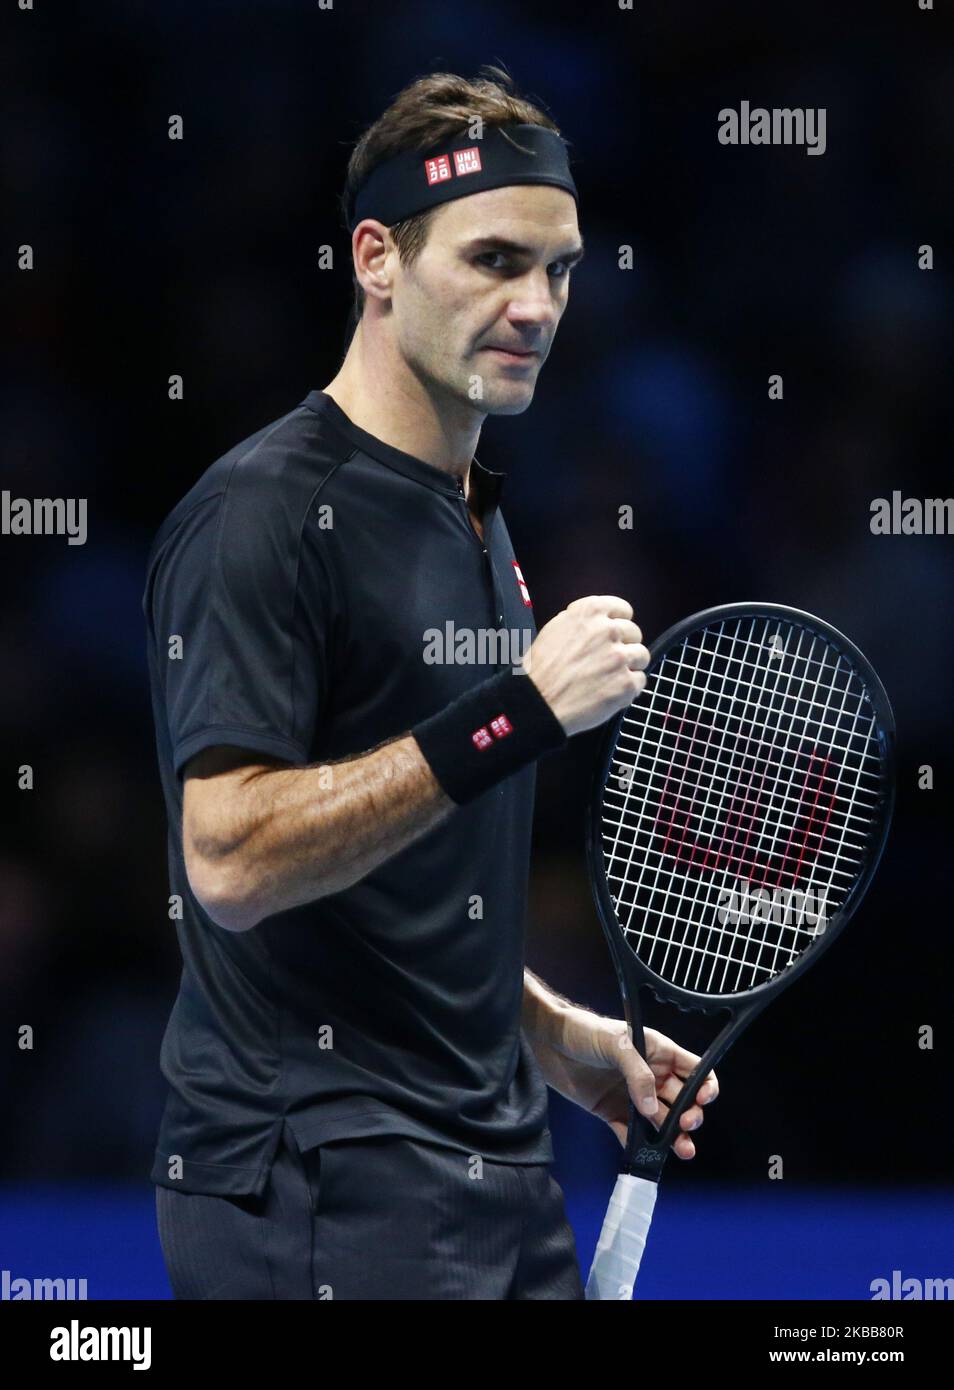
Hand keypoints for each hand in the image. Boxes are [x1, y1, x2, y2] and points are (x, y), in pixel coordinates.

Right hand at [521, 596, 649, 736]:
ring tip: (610, 678)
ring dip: (630, 666)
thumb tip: (596, 623)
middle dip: (624, 645)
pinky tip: (610, 692)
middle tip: (608, 660)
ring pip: (642, 655)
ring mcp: (620, 657)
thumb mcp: (554, 630)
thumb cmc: (540, 671)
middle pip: (634, 632)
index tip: (615, 633)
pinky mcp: (626, 683)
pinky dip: (628, 688)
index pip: (622, 609)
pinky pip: (640, 680)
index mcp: (589, 612)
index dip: (618, 622)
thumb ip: (580, 622)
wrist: (538, 702)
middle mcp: (608, 631)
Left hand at [533, 1008, 718, 1159]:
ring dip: (674, 1137)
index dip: (705, 1086)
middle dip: (690, 1116)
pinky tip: (648, 1155)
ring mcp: (633, 1096)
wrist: (548, 1041)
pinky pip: (632, 1134)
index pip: (695, 1070)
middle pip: (683, 1101)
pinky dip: (642, 1146)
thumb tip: (651, 1109)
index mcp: (659, 1052)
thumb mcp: (615, 1043)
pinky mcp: (612, 1112)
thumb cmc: (584, 1031)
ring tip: (682, 1151)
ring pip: (662, 1121)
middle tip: (686, 1125)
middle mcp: (651, 1076)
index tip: (703, 1100)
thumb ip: (637, 1073)